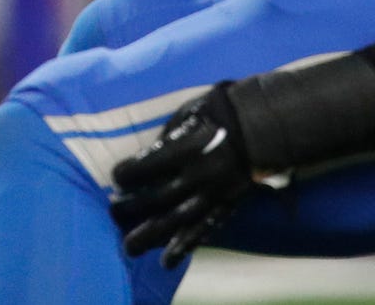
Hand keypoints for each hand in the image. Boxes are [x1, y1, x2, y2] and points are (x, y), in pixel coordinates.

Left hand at [109, 82, 252, 266]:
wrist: (261, 126)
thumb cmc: (218, 112)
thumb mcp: (186, 114)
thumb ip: (166, 139)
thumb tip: (145, 159)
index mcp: (185, 149)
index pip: (145, 168)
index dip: (126, 175)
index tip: (116, 178)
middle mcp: (197, 176)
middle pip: (156, 198)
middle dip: (130, 207)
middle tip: (112, 211)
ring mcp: (212, 195)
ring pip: (176, 222)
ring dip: (150, 236)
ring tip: (129, 248)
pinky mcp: (225, 206)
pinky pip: (203, 230)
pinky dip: (184, 247)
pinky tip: (167, 261)